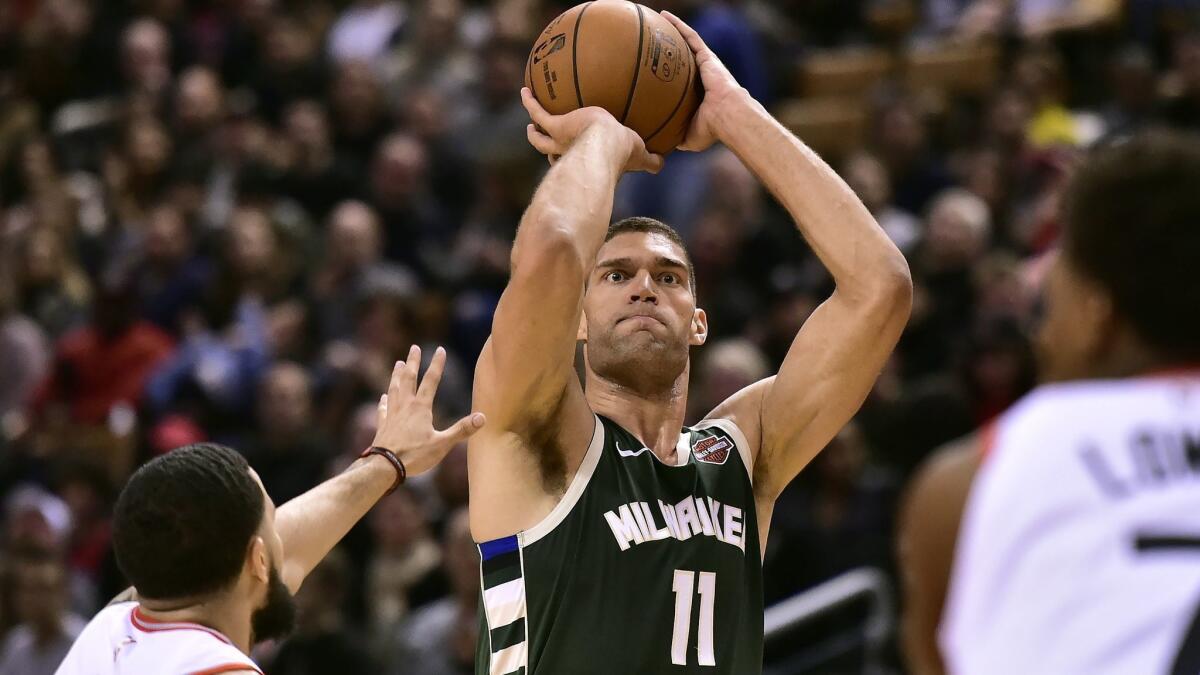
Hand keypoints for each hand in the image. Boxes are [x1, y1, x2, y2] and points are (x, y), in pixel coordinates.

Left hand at [372, 345, 485, 475]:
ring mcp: (392, 415)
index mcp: (421, 408)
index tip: (440, 349)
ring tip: (398, 363)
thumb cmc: (414, 456)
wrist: (384, 467)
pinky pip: (383, 409)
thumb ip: (461, 430)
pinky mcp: (382, 426)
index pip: (431, 381)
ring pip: (394, 389)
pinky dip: (384, 401)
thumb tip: (483, 417)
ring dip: (397, 376)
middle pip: (409, 379)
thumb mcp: (442, 444)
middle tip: (414, 347)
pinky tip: (383, 396)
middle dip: (413, 362)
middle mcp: (405, 406)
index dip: (437, 364)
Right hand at [521, 88, 663, 173]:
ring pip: (539, 136)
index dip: (569, 159)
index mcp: (588, 158)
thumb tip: (664, 162)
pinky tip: (525, 90)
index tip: (568, 155)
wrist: (607, 143)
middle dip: (545, 145)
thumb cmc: (624, 152)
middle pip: (551, 152)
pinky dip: (530, 102)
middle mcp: (570, 152)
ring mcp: (560, 139)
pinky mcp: (556, 125)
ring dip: (533, 128)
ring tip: (529, 117)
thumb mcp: (640, 155)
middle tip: (539, 136)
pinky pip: (538, 112)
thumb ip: (651, 160)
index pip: (575, 161)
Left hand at [661, 11, 749, 151]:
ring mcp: (706, 64)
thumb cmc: (712, 129)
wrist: (728, 117)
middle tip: (654, 40)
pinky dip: (679, 26)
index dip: (670, 72)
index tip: (655, 68)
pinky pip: (690, 37)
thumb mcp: (690, 136)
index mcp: (699, 93)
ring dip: (673, 31)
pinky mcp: (707, 56)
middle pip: (683, 57)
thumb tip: (662, 144)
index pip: (682, 79)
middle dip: (670, 48)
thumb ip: (676, 137)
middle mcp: (702, 75)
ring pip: (686, 43)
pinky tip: (665, 17)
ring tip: (657, 21)